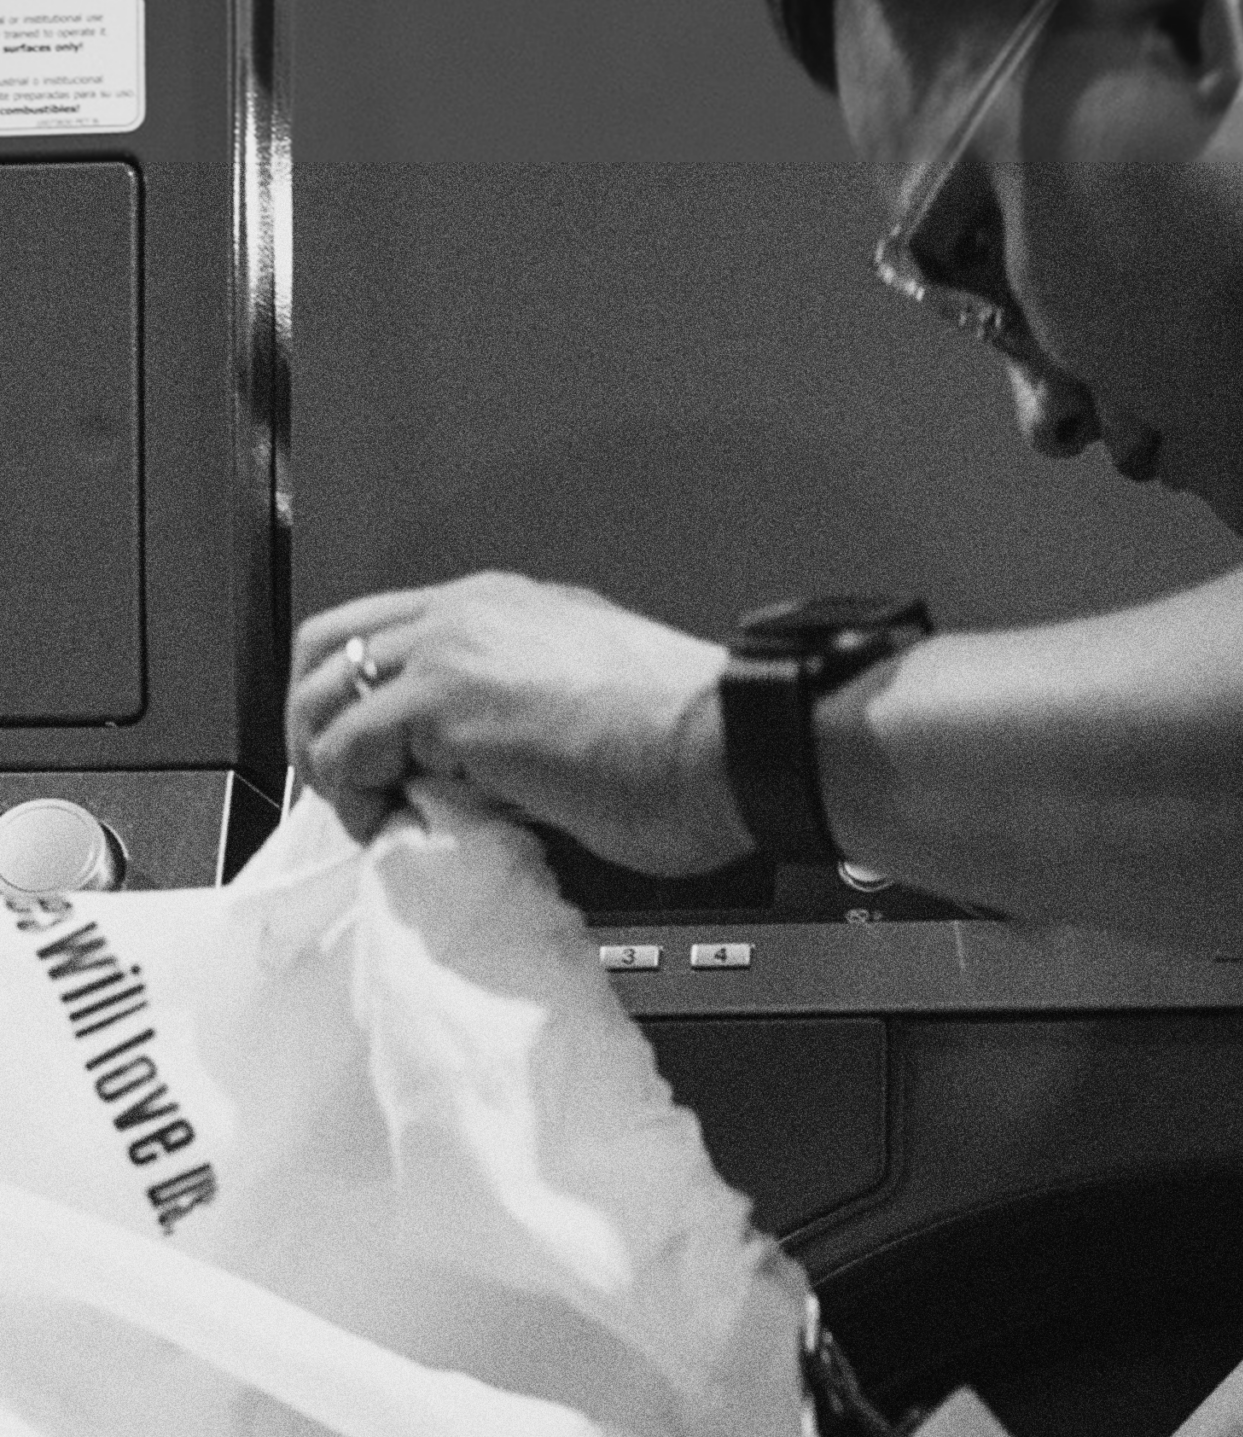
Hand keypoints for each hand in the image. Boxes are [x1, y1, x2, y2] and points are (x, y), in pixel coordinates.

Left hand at [286, 572, 751, 873]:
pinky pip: (347, 748)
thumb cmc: (697, 750)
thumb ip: (529, 731)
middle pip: (331, 643)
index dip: (365, 699)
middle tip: (349, 787)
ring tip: (370, 814)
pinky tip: (392, 825)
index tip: (384, 762)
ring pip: (323, 690)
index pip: (393, 632)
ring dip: (330, 762)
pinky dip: (353, 795)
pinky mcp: (443, 701)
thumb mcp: (594, 719)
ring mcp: (452, 649)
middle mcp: (472, 612)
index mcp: (512, 611)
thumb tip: (495, 787)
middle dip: (319, 720)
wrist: (728, 748)